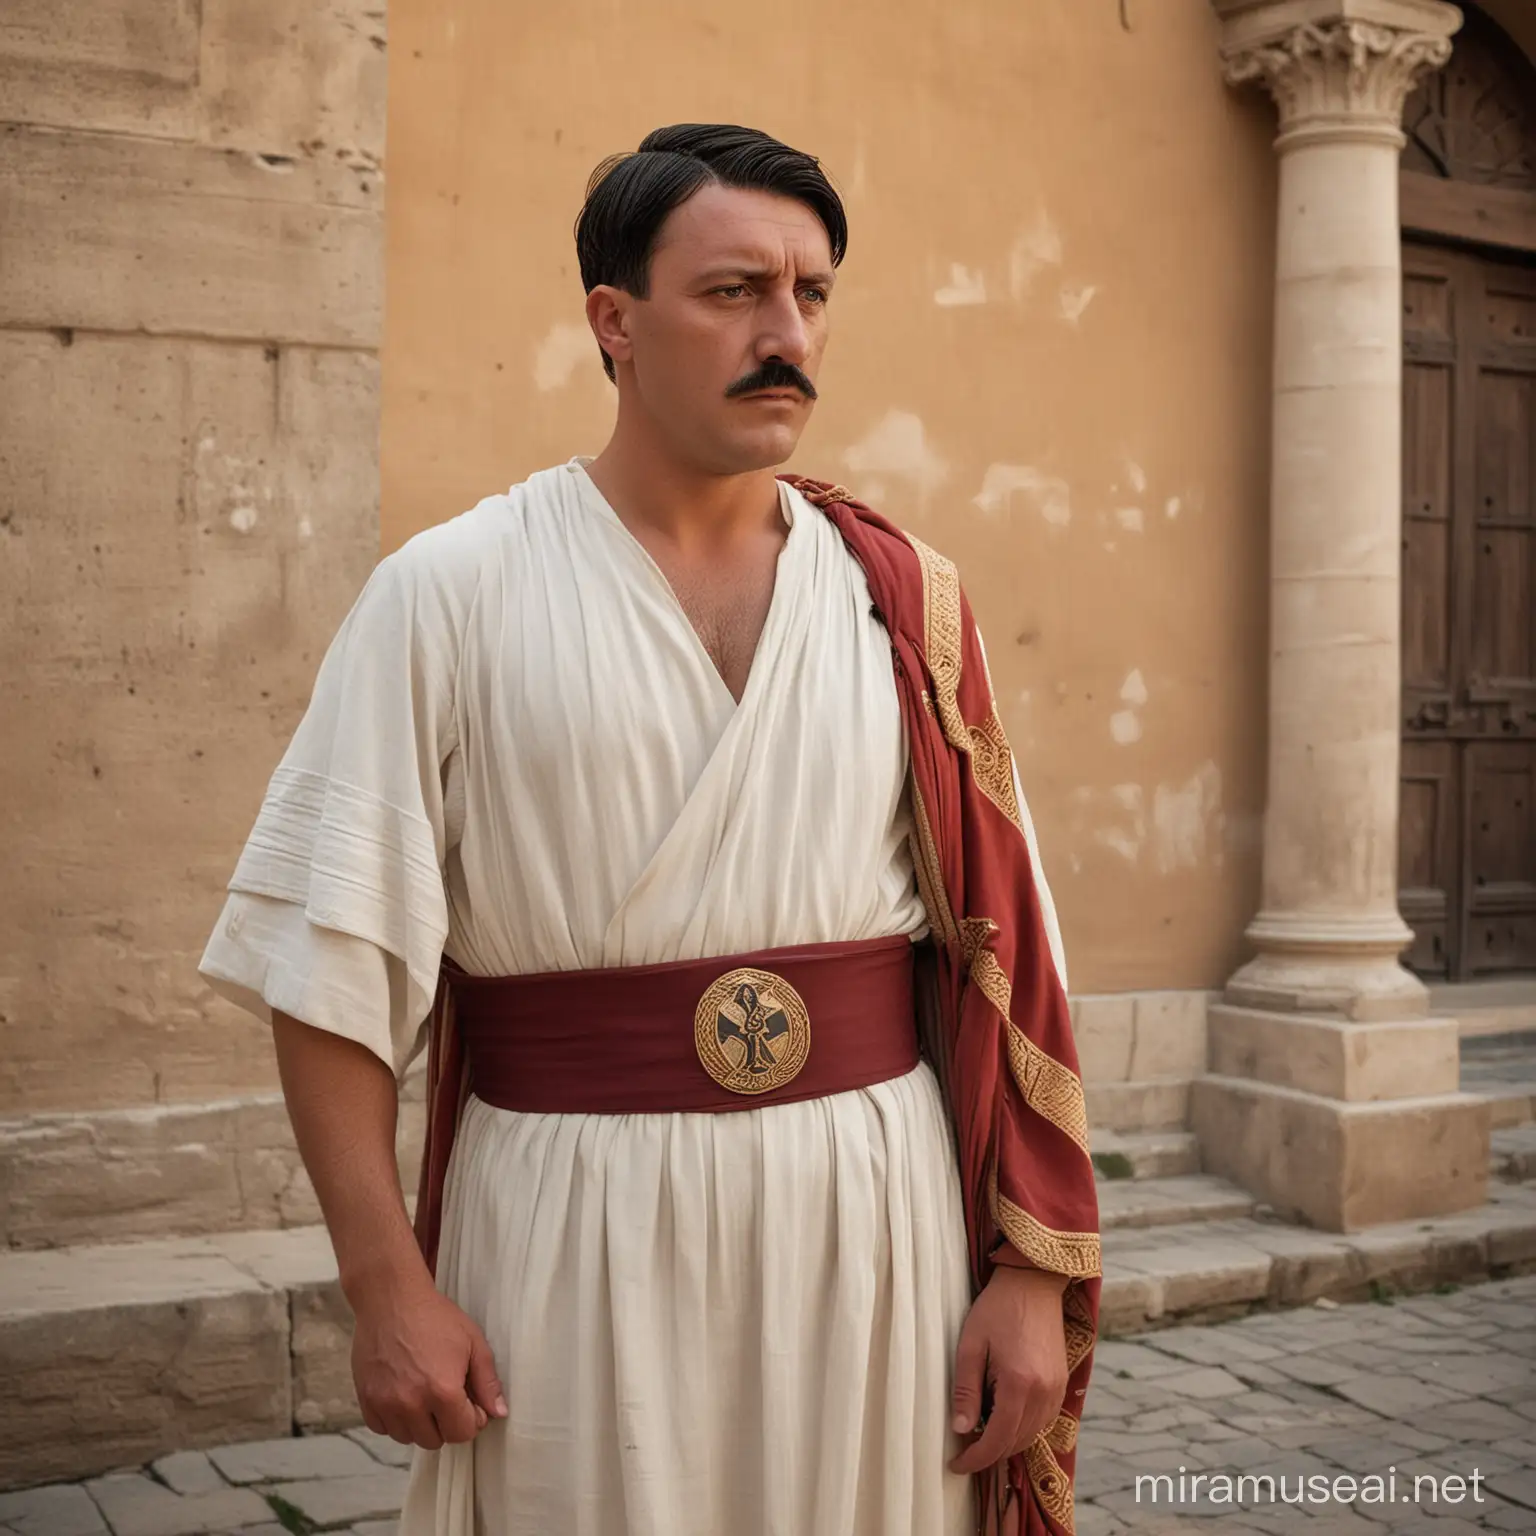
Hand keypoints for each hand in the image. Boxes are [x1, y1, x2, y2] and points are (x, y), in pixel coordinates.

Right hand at [351, 1275, 508, 1448]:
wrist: (392, 1300)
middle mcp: (411, 1404)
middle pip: (435, 1440)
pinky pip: (383, 1428)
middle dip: (447, 1422)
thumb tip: (499, 1413)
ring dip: (420, 1423)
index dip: (472, 1419)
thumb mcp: (473, 1342)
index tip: (470, 1401)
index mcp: (443, 1391)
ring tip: (424, 1394)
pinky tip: (403, 1395)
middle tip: (447, 1396)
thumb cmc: (436, 1317)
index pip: (462, 1433)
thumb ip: (487, 1382)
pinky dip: (395, 1419)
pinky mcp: (365, 1400)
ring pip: (408, 1438)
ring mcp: (385, 1404)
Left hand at [948, 1266, 1068, 1475]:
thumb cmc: (997, 1308)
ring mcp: (1056, 1389)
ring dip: (1007, 1443)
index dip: (976, 1458)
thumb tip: (960, 1429)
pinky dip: (1024, 1429)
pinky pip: (1044, 1421)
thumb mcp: (971, 1344)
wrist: (1033, 1282)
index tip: (957, 1465)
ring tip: (981, 1437)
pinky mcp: (1062, 1383)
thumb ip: (966, 1389)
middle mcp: (1043, 1392)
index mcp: (1018, 1383)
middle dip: (990, 1454)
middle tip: (964, 1452)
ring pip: (1032, 1435)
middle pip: (1016, 1442)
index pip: (997, 1439)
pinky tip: (1005, 1420)